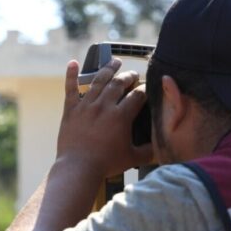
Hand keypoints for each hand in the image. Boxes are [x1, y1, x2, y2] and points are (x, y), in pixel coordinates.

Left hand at [57, 59, 152, 177]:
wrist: (78, 168)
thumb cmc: (106, 164)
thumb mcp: (132, 158)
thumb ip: (148, 151)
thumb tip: (160, 147)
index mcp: (121, 116)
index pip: (137, 95)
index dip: (145, 89)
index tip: (148, 88)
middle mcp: (104, 106)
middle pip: (119, 83)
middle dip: (129, 76)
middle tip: (133, 74)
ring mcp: (86, 106)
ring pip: (98, 81)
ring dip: (108, 69)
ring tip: (115, 62)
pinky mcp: (71, 110)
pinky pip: (70, 88)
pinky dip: (71, 74)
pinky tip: (73, 63)